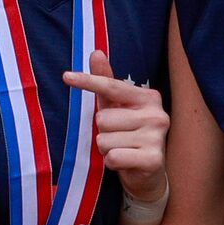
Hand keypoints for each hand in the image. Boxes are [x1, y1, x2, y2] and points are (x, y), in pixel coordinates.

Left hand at [61, 48, 168, 214]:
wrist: (148, 171)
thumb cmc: (128, 133)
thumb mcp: (116, 106)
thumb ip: (106, 81)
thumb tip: (96, 53)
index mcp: (148, 97)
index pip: (112, 86)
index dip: (88, 81)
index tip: (66, 77)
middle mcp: (156, 114)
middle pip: (102, 118)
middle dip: (103, 132)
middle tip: (118, 138)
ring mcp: (157, 137)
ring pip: (104, 140)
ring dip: (106, 149)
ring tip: (122, 150)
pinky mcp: (153, 159)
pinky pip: (113, 157)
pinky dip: (112, 162)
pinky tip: (126, 162)